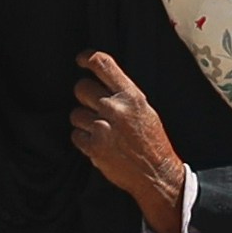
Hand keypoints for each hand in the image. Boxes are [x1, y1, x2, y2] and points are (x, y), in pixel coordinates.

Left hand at [67, 53, 191, 232]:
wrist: (156, 174)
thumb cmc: (152, 141)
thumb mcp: (145, 110)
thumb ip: (123, 94)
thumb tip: (99, 79)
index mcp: (131, 96)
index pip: (102, 64)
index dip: (86, 58)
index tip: (80, 60)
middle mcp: (115, 109)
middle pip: (81, 88)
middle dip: (85, 97)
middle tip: (96, 108)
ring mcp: (102, 129)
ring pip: (75, 113)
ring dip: (84, 121)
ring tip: (101, 131)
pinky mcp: (93, 148)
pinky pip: (75, 134)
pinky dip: (83, 139)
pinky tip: (99, 144)